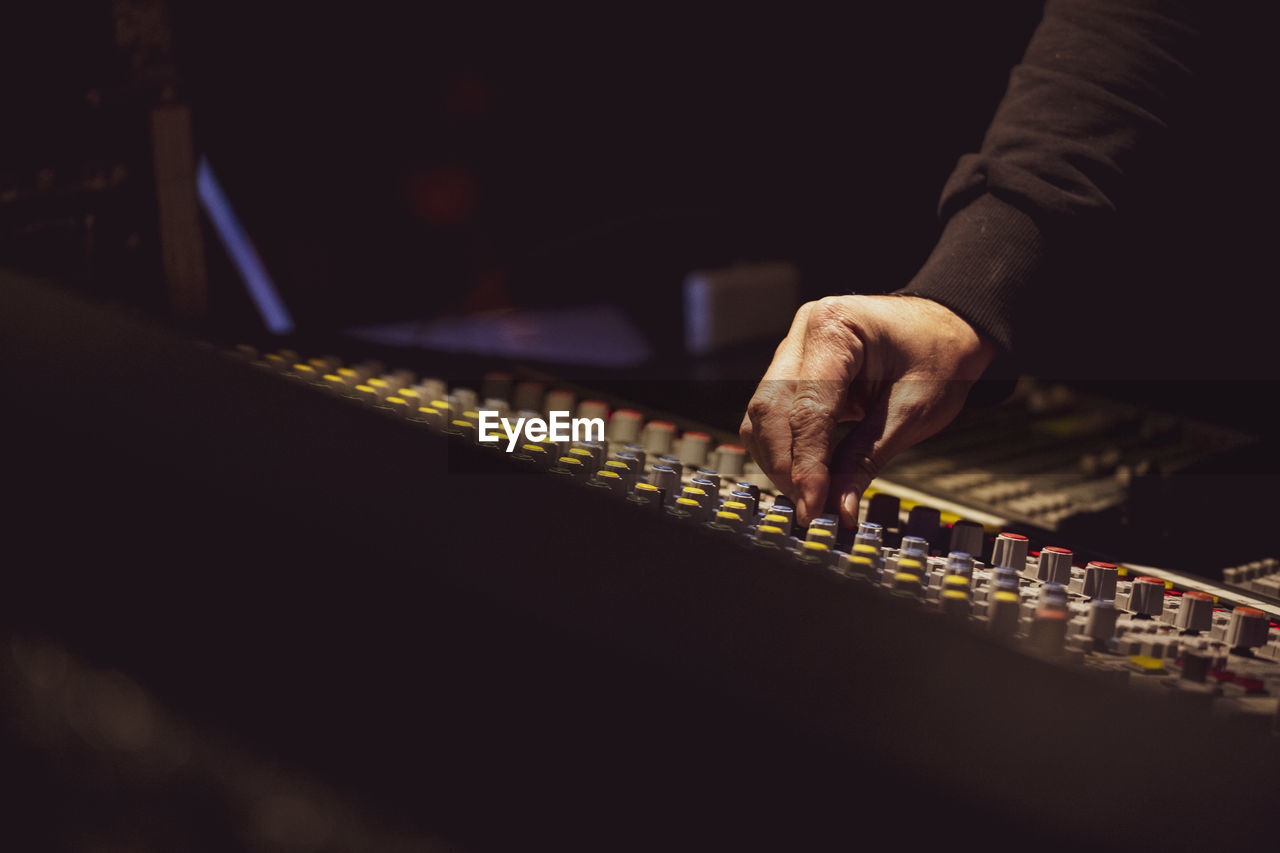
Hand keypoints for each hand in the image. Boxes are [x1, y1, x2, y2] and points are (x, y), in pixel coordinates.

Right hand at [740, 294, 994, 527]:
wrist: (947, 326)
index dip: (806, 465)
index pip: (807, 409)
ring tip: (811, 494)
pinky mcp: (792, 367)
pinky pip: (772, 412)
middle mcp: (804, 332)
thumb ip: (866, 460)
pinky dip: (784, 446)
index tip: (813, 508)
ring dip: (779, 459)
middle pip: (769, 409)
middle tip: (811, 508)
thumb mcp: (912, 413)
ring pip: (762, 414)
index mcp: (835, 328)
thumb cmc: (939, 356)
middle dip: (786, 465)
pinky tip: (806, 472)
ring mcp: (793, 348)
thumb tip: (838, 508)